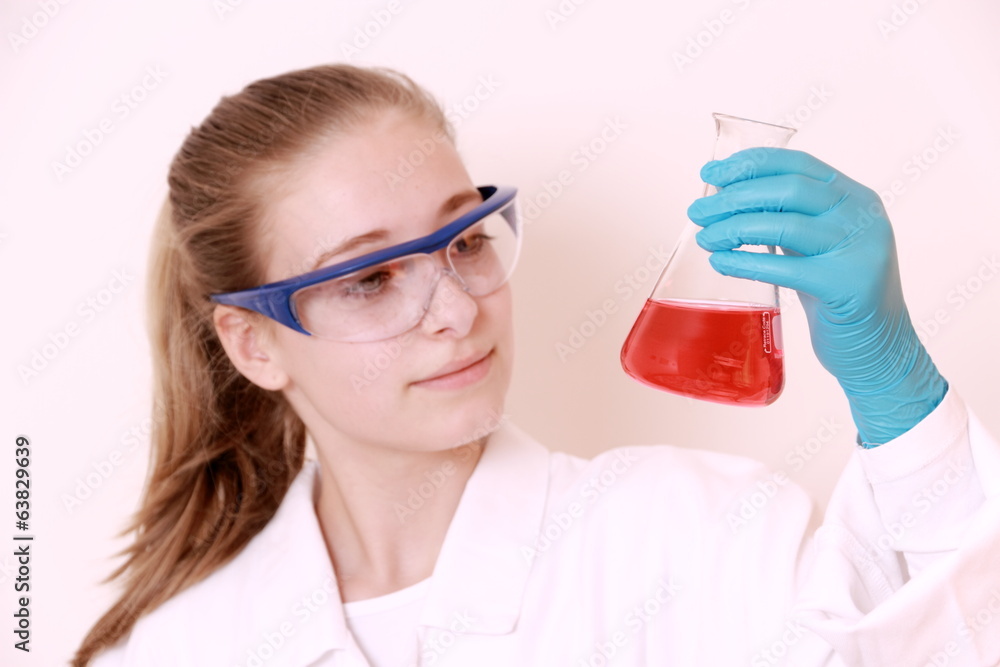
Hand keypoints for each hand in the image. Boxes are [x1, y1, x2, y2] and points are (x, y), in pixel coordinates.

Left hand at [686, 147, 946, 445]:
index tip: (710, 171)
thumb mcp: (817, 245)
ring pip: (784, 225)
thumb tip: (726, 197)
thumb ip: (787, 219)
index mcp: (854, 197)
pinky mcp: (847, 286)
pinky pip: (786, 269)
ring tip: (705, 237)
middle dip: (734, 197)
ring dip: (734, 227)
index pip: (798, 164)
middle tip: (698, 210)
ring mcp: (858, 250)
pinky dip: (746, 263)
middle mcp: (861, 216)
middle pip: (787, 190)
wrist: (879, 348)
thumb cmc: (837, 295)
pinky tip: (720, 263)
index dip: (750, 164)